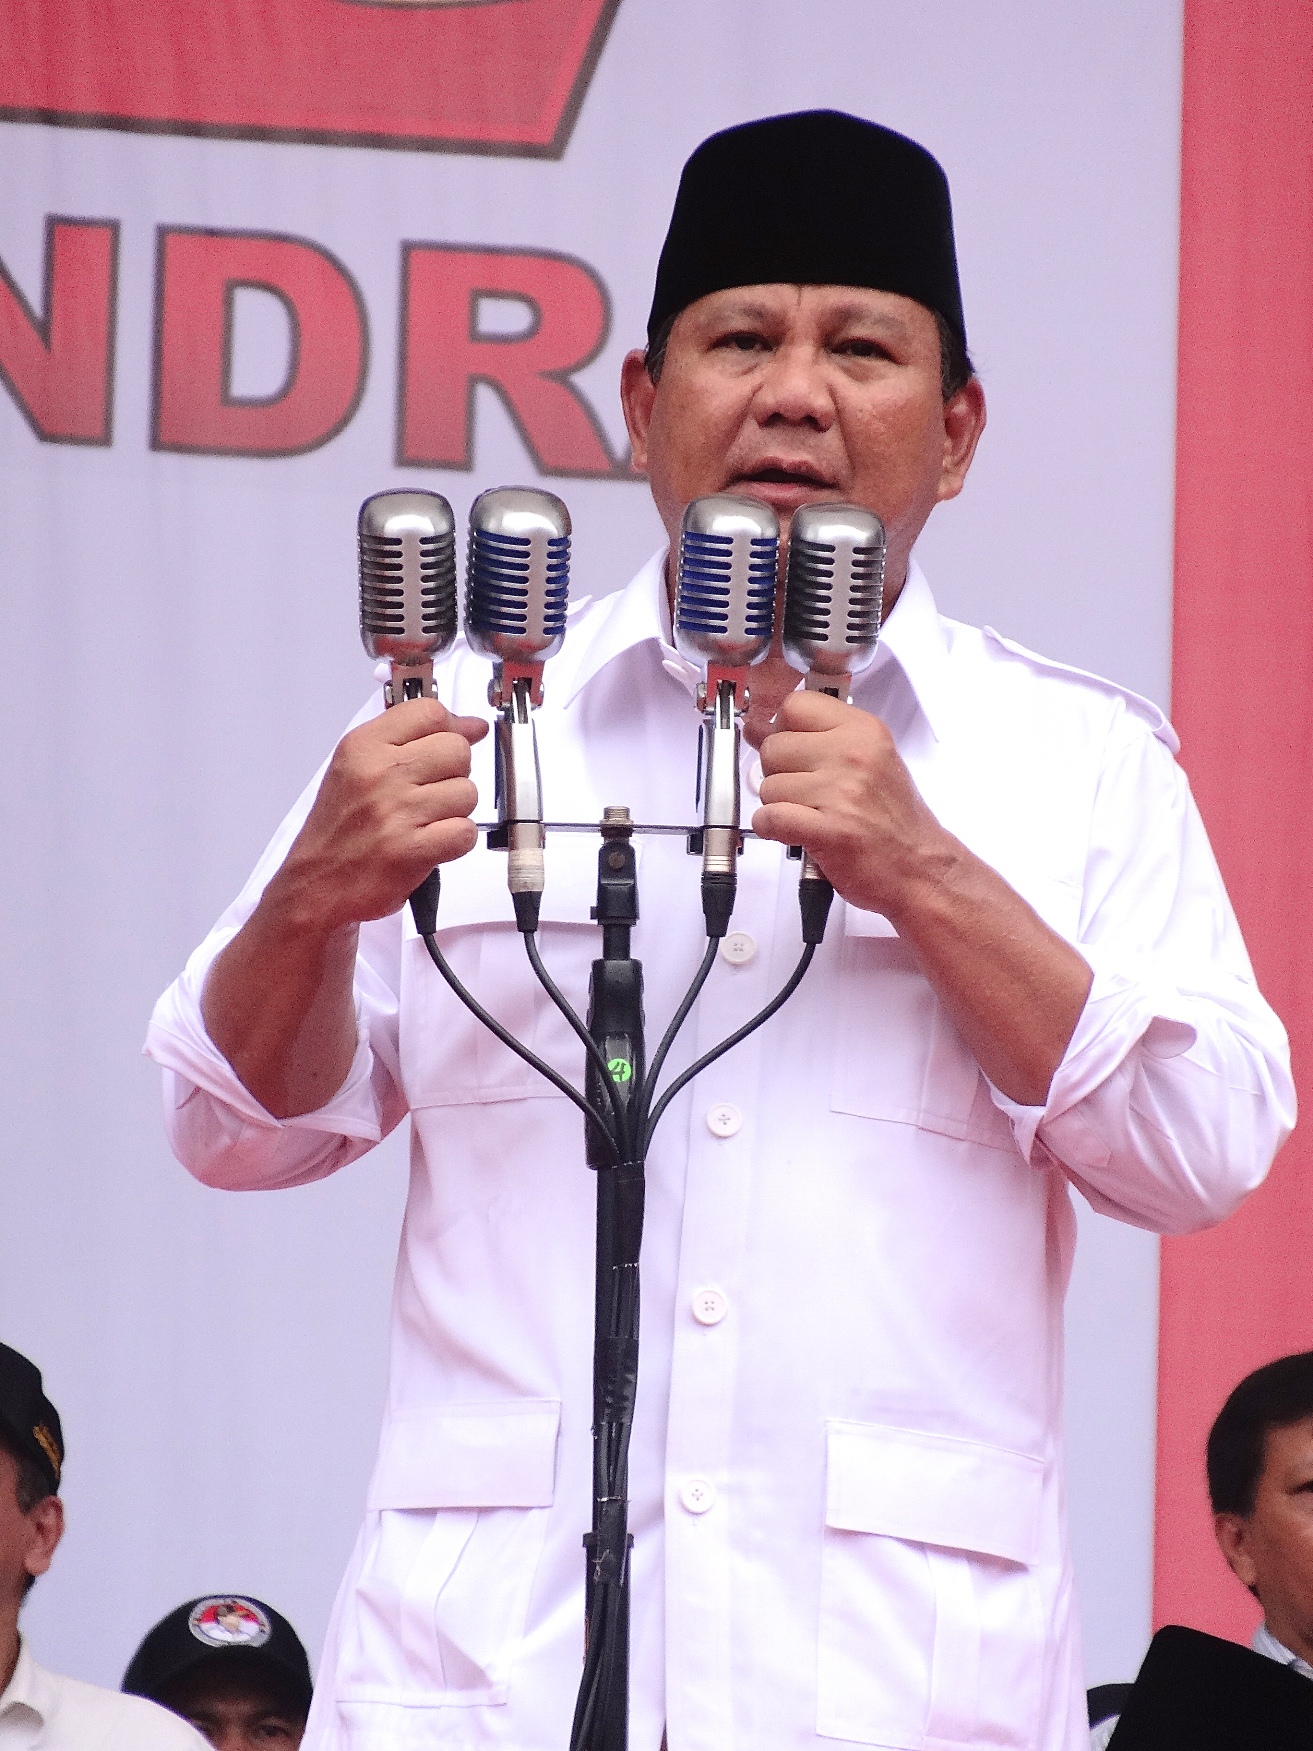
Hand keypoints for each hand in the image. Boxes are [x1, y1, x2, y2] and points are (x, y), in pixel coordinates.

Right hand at [270, 698, 487, 929]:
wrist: (316, 885)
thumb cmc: (340, 830)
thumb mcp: (360, 769)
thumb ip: (414, 740)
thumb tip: (473, 725)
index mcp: (363, 746)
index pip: (430, 711)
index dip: (448, 729)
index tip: (441, 747)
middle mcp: (379, 774)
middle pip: (457, 750)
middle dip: (453, 774)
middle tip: (429, 795)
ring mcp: (396, 812)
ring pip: (467, 793)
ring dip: (454, 811)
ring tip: (425, 822)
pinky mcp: (412, 850)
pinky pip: (465, 832)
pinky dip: (455, 842)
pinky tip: (431, 843)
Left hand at [752, 689, 947, 917]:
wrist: (920, 868)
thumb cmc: (892, 819)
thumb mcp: (867, 761)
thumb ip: (814, 739)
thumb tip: (755, 726)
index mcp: (863, 730)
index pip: (796, 705)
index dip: (783, 729)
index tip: (792, 750)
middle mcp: (853, 754)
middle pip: (774, 746)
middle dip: (778, 773)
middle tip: (804, 793)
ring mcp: (841, 792)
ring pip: (768, 786)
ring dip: (778, 806)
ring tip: (809, 816)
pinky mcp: (829, 830)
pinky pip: (770, 817)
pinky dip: (771, 828)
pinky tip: (792, 832)